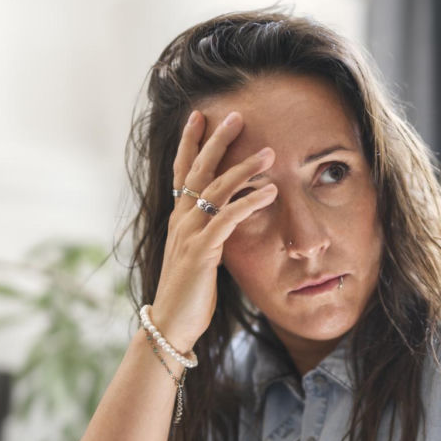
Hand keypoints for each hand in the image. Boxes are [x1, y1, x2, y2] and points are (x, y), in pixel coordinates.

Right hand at [150, 109, 277, 351]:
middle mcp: (180, 220)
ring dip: (244, 169)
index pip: (182, 171)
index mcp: (179, 219)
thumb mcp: (199, 256)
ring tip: (269, 153)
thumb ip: (210, 234)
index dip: (190, 143)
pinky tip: (269, 192)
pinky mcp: (201, 252)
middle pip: (198, 170)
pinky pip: (226, 219)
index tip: (200, 115)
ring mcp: (188, 234)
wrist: (171, 324)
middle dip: (216, 141)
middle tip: (236, 116)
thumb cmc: (189, 293)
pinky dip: (249, 203)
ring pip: (216, 190)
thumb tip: (226, 219)